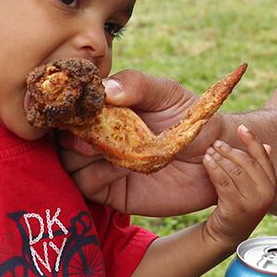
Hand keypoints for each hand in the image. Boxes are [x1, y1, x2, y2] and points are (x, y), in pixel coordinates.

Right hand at [59, 68, 224, 215]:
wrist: (215, 156)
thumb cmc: (191, 118)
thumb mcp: (167, 93)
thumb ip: (137, 85)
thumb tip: (105, 89)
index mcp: (106, 109)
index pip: (70, 108)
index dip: (66, 108)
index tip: (74, 108)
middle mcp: (99, 136)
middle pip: (62, 137)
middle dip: (71, 135)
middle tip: (90, 135)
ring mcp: (103, 164)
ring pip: (68, 163)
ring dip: (82, 156)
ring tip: (110, 151)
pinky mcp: (111, 191)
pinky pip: (86, 186)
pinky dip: (95, 177)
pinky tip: (119, 169)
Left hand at [202, 124, 276, 249]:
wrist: (227, 234)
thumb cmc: (237, 205)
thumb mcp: (251, 187)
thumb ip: (257, 169)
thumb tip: (267, 146)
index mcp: (272, 184)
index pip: (263, 156)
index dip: (252, 140)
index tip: (241, 127)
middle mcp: (266, 192)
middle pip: (248, 162)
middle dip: (230, 150)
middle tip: (216, 143)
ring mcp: (253, 202)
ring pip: (235, 171)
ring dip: (220, 158)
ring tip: (209, 152)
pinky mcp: (237, 208)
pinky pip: (224, 182)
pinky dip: (214, 169)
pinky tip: (207, 162)